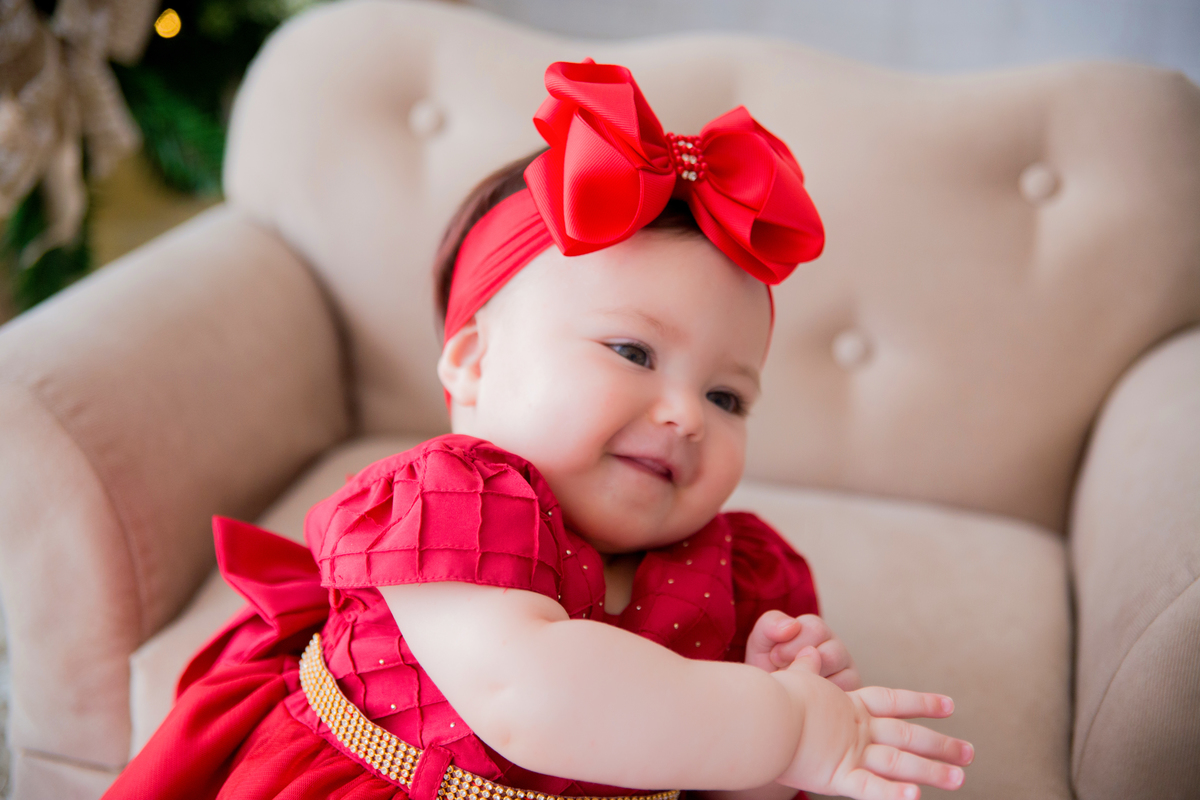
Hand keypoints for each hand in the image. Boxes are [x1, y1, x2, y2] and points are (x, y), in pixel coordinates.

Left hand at [745, 611, 860, 689]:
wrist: (772, 701)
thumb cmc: (768, 669)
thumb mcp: (762, 643)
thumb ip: (771, 624)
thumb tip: (793, 625)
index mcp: (815, 631)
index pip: (815, 628)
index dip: (791, 644)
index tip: (774, 657)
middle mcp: (835, 647)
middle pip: (831, 652)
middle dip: (801, 664)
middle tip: (784, 673)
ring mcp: (846, 670)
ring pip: (838, 675)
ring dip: (811, 680)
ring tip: (794, 686)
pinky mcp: (851, 691)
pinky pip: (842, 692)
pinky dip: (820, 697)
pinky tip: (807, 698)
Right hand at [773, 648, 972, 799]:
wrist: (757, 713)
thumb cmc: (770, 697)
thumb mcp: (793, 680)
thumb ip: (805, 669)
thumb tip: (808, 650)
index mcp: (848, 705)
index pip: (893, 700)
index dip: (922, 703)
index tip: (949, 705)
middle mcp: (857, 727)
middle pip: (907, 735)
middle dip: (941, 744)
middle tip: (970, 754)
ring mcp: (850, 751)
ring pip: (899, 762)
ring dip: (931, 770)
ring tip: (960, 779)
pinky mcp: (837, 775)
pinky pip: (871, 788)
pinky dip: (894, 794)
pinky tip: (916, 798)